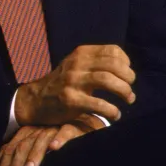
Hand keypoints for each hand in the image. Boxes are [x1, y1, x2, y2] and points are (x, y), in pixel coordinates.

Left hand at [0, 114, 103, 165]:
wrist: (84, 122)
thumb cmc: (57, 136)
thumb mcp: (36, 143)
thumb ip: (19, 149)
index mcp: (28, 132)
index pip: (12, 148)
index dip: (6, 165)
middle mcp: (39, 128)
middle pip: (23, 146)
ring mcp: (56, 127)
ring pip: (42, 140)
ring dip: (35, 155)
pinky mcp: (74, 126)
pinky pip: (66, 131)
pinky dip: (60, 138)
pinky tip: (55, 148)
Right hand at [14, 44, 135, 126]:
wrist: (35, 99)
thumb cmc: (62, 83)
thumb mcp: (75, 65)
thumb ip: (95, 62)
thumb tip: (125, 66)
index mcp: (80, 53)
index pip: (112, 51)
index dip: (126, 63)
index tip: (127, 75)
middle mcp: (76, 64)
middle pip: (113, 65)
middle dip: (128, 78)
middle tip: (130, 91)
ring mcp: (72, 81)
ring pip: (107, 80)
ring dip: (124, 91)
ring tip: (128, 100)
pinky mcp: (70, 100)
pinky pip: (99, 104)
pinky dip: (112, 110)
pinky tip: (115, 114)